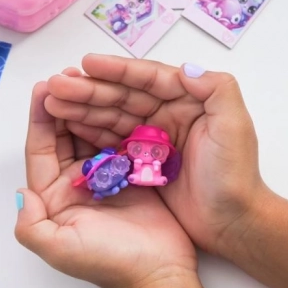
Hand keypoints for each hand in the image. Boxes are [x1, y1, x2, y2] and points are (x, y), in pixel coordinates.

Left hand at [14, 81, 198, 287]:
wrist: (158, 272)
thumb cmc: (109, 262)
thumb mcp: (60, 248)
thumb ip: (32, 225)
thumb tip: (21, 193)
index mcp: (54, 194)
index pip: (41, 149)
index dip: (40, 119)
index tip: (43, 89)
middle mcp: (75, 180)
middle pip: (63, 134)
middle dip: (62, 104)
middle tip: (65, 75)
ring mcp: (103, 172)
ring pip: (88, 131)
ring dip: (86, 106)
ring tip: (86, 78)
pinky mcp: (128, 168)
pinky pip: (116, 136)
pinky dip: (112, 117)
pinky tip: (113, 96)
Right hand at [44, 55, 266, 256]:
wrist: (232, 223)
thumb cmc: (234, 176)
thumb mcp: (235, 127)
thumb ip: (217, 90)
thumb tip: (185, 67)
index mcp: (187, 99)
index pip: (147, 78)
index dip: (116, 70)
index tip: (88, 64)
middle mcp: (166, 112)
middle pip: (122, 95)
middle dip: (89, 88)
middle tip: (58, 84)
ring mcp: (150, 135)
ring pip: (112, 114)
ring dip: (83, 106)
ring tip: (53, 101)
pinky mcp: (139, 158)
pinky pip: (110, 137)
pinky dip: (89, 129)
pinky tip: (68, 123)